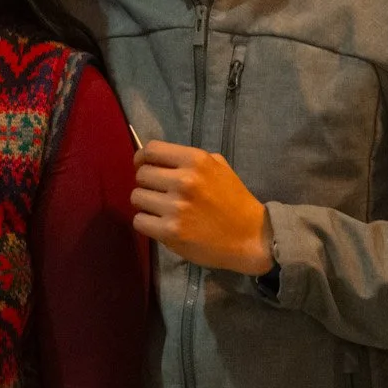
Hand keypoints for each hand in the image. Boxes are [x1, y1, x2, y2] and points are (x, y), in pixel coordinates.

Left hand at [130, 141, 272, 274]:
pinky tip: (160, 224)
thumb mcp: (220, 168)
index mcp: (196, 160)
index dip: (141, 158)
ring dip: (146, 204)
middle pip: (141, 174)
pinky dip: (147, 223)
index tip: (142, 166)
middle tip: (158, 193)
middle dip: (146, 183)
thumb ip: (191, 161)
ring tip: (161, 210)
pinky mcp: (170, 231)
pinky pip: (139, 221)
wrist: (251, 237)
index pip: (151, 150)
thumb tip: (160, 159)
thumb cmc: (235, 201)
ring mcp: (175, 207)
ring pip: (136, 197)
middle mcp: (184, 180)